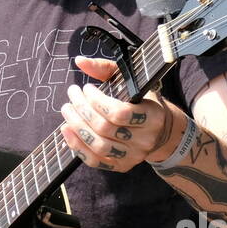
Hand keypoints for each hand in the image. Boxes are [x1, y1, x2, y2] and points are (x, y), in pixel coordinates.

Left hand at [59, 55, 177, 172]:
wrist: (159, 130)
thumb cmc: (141, 99)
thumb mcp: (129, 80)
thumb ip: (105, 68)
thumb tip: (80, 61)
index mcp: (152, 116)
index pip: (119, 113)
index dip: (96, 101)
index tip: (86, 88)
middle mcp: (144, 139)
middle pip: (105, 128)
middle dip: (82, 109)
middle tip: (72, 96)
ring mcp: (133, 156)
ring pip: (99, 145)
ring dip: (77, 127)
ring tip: (67, 110)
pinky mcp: (121, 166)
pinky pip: (95, 161)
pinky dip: (77, 146)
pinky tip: (67, 130)